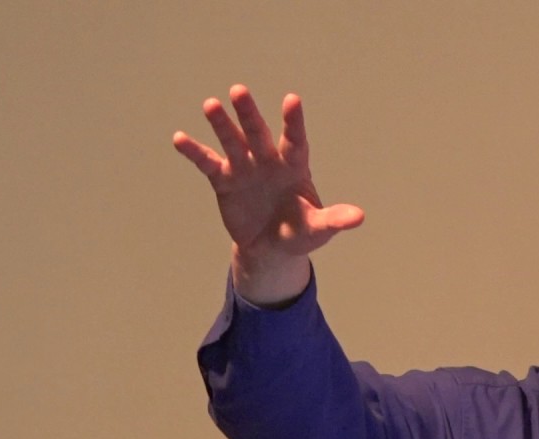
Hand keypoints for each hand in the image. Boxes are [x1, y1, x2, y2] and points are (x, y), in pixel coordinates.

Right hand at [173, 85, 363, 304]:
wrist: (270, 248)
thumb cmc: (299, 232)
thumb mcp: (318, 229)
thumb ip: (334, 220)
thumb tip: (359, 217)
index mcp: (294, 167)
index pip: (295, 140)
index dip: (293, 122)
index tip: (291, 100)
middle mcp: (269, 160)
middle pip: (258, 133)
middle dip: (248, 114)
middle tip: (238, 91)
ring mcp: (246, 168)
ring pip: (232, 141)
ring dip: (221, 125)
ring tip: (210, 105)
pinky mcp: (225, 181)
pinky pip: (208, 163)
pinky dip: (194, 152)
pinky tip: (179, 139)